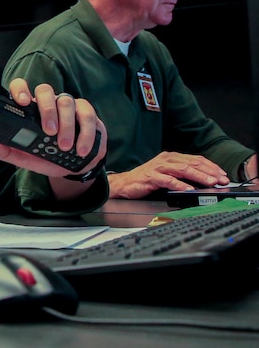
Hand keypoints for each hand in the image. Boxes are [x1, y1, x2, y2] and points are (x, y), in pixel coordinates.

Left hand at [0, 81, 106, 179]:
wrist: (73, 166)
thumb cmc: (47, 157)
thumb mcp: (26, 157)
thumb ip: (9, 152)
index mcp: (30, 109)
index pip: (21, 88)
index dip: (20, 89)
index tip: (22, 101)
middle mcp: (48, 102)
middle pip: (45, 90)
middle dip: (47, 110)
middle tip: (49, 132)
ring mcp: (68, 105)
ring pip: (66, 102)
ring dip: (66, 125)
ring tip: (64, 146)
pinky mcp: (86, 112)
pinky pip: (87, 115)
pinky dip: (85, 134)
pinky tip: (81, 149)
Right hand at [110, 152, 230, 198]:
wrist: (124, 183)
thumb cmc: (147, 179)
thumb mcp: (167, 173)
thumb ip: (182, 174)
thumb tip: (203, 180)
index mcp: (171, 157)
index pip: (196, 159)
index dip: (211, 166)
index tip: (222, 174)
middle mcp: (166, 159)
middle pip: (192, 163)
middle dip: (209, 171)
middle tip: (221, 179)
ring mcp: (158, 167)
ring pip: (182, 169)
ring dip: (198, 176)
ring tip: (210, 182)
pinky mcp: (151, 177)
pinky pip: (168, 180)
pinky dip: (180, 185)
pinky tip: (188, 189)